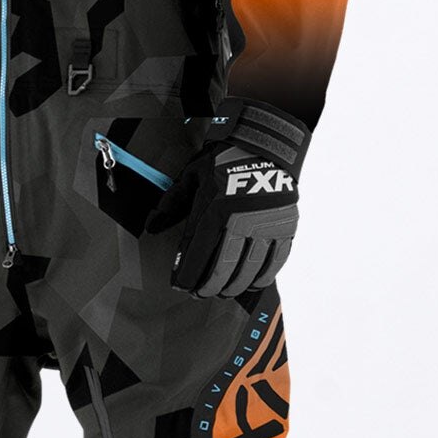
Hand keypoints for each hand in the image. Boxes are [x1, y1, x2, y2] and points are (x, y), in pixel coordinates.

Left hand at [147, 99, 309, 296]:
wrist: (264, 144)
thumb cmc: (223, 160)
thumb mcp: (192, 177)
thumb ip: (172, 204)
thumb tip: (152, 227)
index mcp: (214, 208)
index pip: (197, 252)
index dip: (187, 274)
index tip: (180, 285)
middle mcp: (240, 220)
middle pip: (222, 267)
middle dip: (208, 286)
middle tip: (200, 293)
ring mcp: (265, 225)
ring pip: (248, 269)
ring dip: (233, 286)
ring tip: (223, 292)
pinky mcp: (285, 226)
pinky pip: (275, 261)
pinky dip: (262, 277)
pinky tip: (251, 284)